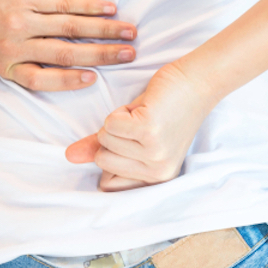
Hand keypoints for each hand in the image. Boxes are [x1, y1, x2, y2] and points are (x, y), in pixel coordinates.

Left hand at [0, 0, 136, 104]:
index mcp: (7, 63)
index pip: (40, 79)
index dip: (67, 82)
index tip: (92, 80)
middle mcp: (17, 43)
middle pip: (64, 54)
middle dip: (100, 56)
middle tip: (128, 56)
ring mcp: (25, 18)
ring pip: (70, 28)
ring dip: (104, 30)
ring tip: (129, 33)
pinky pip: (64, 3)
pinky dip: (89, 7)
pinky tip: (110, 9)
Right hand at [64, 61, 217, 190]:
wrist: (197, 83)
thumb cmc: (168, 108)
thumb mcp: (135, 134)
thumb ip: (102, 148)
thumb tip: (70, 156)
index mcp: (157, 178)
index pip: (108, 184)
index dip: (111, 157)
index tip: (131, 143)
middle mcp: (157, 171)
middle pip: (102, 160)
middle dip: (113, 137)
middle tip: (141, 125)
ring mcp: (154, 152)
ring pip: (105, 139)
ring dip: (118, 121)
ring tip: (145, 114)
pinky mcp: (148, 129)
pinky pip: (110, 123)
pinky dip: (120, 111)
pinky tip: (145, 107)